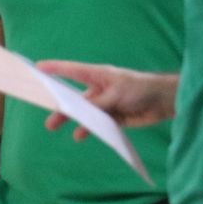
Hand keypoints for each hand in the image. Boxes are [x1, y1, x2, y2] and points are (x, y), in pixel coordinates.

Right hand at [39, 60, 176, 139]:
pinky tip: (79, 135)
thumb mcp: (117, 93)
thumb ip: (98, 103)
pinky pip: (97, 124)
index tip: (37, 68)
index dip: (55, 69)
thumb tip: (82, 114)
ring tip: (55, 126)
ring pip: (84, 113)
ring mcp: (106, 103)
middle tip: (44, 109)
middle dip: (59, 104)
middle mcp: (99, 89)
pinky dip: (88, 129)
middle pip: (74, 96)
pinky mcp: (114, 117)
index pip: (71, 70)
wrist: (165, 101)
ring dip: (71, 119)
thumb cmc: (141, 88)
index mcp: (98, 75)